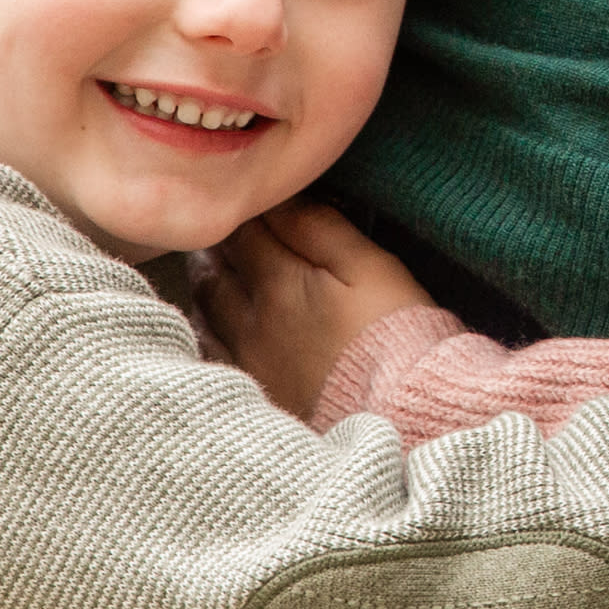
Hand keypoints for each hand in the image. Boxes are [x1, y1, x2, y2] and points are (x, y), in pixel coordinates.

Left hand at [195, 202, 435, 418]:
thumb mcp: (370, 266)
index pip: (244, 230)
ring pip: (204, 310)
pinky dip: (204, 329)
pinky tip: (214, 323)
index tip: (257, 197)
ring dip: (206, 283)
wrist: (404, 411)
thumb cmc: (395, 333)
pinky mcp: (256, 396)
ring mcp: (249, 362)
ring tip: (215, 268)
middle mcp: (251, 322)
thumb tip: (283, 197)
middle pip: (214, 268)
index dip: (248, 209)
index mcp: (279, 283)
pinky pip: (209, 355)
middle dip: (217, 244)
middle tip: (224, 230)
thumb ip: (319, 228)